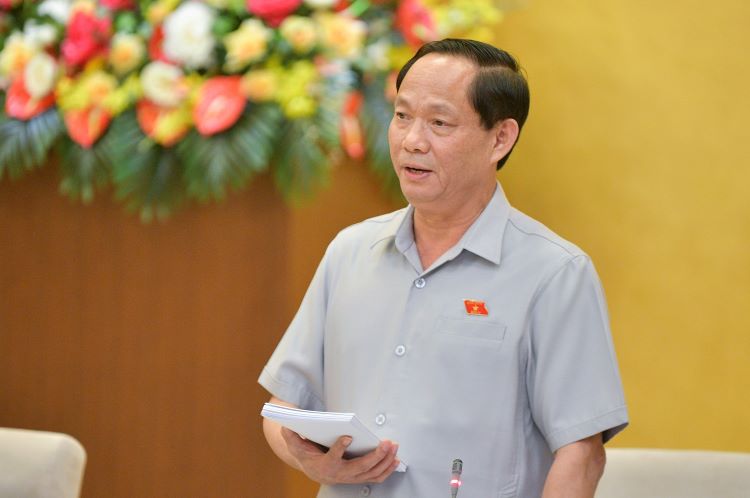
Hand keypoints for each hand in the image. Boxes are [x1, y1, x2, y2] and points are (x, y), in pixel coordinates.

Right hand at [281, 427, 400, 484]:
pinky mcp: (360, 477)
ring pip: (371, 473)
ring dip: (385, 461)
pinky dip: (387, 470)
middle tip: (386, 443)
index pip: (332, 458)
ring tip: (394, 447)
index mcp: (325, 465)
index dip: (340, 448)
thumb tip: (285, 423)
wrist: (313, 469)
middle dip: (376, 456)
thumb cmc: (307, 453)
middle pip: (360, 468)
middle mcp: (340, 474)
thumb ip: (290, 434)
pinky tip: (396, 460)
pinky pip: (376, 477)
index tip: (347, 436)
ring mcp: (352, 478)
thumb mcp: (295, 443)